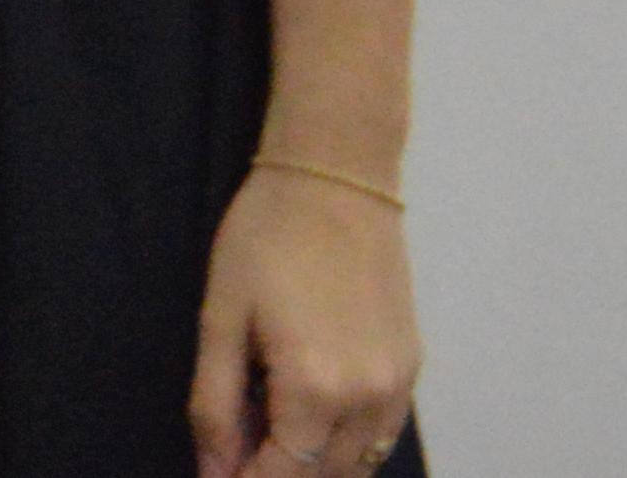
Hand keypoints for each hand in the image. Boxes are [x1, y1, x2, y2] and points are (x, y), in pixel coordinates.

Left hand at [189, 161, 416, 477]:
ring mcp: (399, 387)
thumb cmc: (265, 238)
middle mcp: (368, 399)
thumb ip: (216, 405)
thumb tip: (213, 471)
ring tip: (268, 431)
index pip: (282, 477)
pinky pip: (382, 435)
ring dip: (315, 465)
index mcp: (315, 389)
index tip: (216, 475)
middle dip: (277, 475)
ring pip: (359, 465)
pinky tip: (311, 417)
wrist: (337, 178)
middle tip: (236, 449)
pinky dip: (347, 444)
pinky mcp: (413, 369)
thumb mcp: (221, 319)